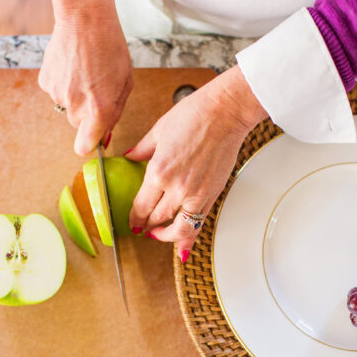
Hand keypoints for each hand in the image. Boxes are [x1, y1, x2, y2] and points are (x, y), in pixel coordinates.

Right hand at [39, 0, 132, 154]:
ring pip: (67, 107)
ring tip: (85, 72)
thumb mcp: (124, 84)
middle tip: (96, 88)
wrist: (85, 20)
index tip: (94, 138)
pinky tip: (73, 67)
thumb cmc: (111, 49)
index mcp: (98, 109)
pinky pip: (56, 93)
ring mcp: (57, 94)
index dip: (89, 144)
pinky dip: (63, 84)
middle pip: (79, 125)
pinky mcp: (45, 82)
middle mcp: (75, 106)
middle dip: (88, 114)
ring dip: (76, 96)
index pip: (84, 147)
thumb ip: (114, 114)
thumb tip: (104, 138)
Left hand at [125, 66, 266, 261]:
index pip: (141, 206)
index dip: (134, 218)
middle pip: (157, 219)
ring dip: (167, 236)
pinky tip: (183, 244)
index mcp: (159, 172)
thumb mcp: (159, 130)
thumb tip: (130, 158)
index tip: (132, 221)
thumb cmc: (195, 114)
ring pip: (179, 228)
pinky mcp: (213, 194)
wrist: (226, 113)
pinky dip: (190, 236)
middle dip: (147, 226)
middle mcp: (177, 188)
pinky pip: (199, 223)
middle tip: (142, 228)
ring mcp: (197, 194)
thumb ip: (142, 149)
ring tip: (159, 235)